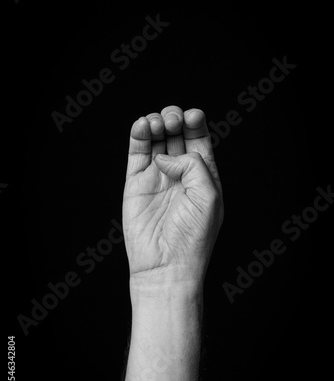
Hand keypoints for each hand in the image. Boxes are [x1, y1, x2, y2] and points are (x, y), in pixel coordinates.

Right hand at [122, 105, 223, 299]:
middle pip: (177, 134)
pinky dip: (138, 134)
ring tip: (157, 123)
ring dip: (156, 123)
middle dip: (175, 119)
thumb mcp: (208, 196)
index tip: (193, 116)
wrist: (165, 265)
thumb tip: (166, 156)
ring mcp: (157, 177)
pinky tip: (142, 125)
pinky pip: (137, 152)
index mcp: (203, 176)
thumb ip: (194, 165)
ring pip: (156, 139)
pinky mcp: (135, 183)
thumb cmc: (192, 236)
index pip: (199, 140)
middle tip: (173, 120)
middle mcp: (180, 173)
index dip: (196, 122)